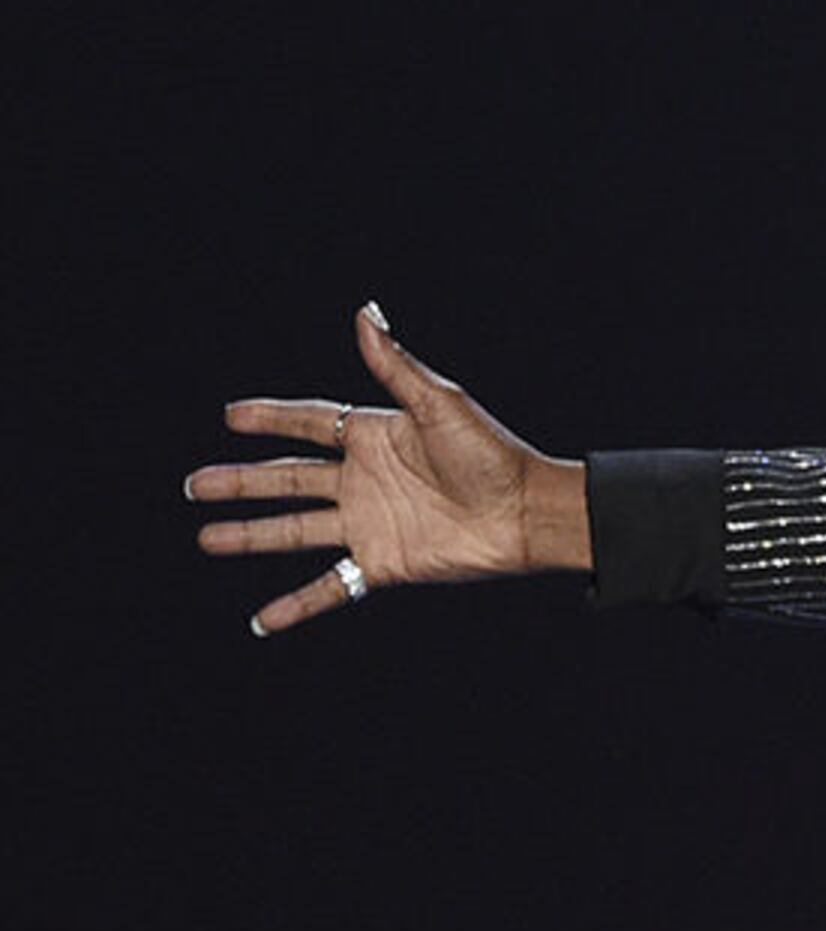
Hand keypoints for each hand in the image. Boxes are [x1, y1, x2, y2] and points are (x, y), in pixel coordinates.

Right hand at [188, 304, 591, 634]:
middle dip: (241, 482)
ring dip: (250, 535)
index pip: (310, 423)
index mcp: (375, 437)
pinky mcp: (383, 562)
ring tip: (207, 538)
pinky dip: (297, 604)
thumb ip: (395, 364)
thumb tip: (366, 311)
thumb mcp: (439, 404)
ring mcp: (369, 523)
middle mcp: (364, 480)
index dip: (271, 418)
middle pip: (287, 479)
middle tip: (194, 485)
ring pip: (294, 530)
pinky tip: (264, 619)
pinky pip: (331, 586)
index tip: (231, 417)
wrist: (526, 513)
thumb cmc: (493, 454)